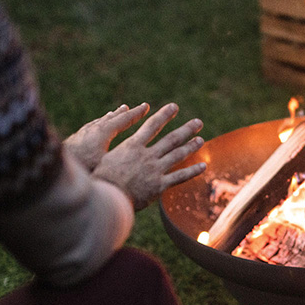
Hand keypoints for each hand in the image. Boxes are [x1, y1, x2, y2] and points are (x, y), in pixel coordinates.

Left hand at [63, 103, 148, 171]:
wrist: (51, 166)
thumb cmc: (81, 169)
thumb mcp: (104, 166)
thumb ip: (119, 162)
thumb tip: (137, 167)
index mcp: (103, 133)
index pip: (124, 120)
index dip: (136, 114)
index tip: (145, 106)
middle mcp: (93, 129)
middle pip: (112, 118)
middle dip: (123, 113)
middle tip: (131, 107)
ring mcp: (82, 133)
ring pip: (99, 121)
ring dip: (109, 117)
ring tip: (114, 113)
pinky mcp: (74, 138)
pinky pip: (90, 127)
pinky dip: (97, 124)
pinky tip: (95, 126)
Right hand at [91, 103, 206, 210]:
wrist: (107, 197)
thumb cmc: (101, 178)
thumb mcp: (105, 158)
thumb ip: (118, 150)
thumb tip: (119, 145)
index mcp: (133, 146)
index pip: (152, 126)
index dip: (164, 115)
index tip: (174, 106)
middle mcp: (147, 155)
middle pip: (171, 139)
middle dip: (186, 129)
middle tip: (198, 122)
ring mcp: (155, 170)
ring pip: (178, 155)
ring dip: (191, 146)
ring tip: (201, 139)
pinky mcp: (160, 185)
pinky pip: (180, 176)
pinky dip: (193, 170)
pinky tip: (203, 166)